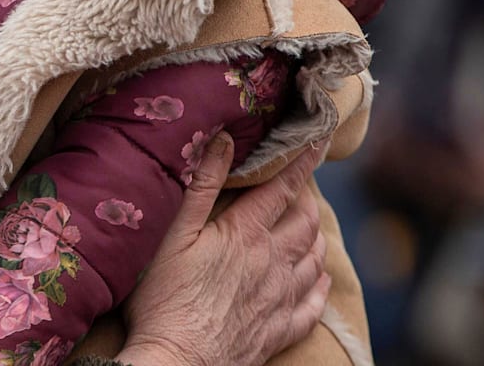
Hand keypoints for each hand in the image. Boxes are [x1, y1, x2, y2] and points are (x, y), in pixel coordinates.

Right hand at [117, 134, 328, 365]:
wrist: (175, 363)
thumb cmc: (165, 299)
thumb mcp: (174, 235)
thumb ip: (201, 186)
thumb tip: (223, 140)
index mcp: (246, 235)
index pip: (283, 190)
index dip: (301, 164)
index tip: (316, 142)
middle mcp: (273, 264)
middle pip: (306, 223)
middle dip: (308, 199)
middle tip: (303, 187)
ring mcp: (280, 299)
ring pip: (314, 259)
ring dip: (316, 236)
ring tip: (309, 225)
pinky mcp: (279, 331)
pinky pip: (313, 304)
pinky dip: (319, 284)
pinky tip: (316, 278)